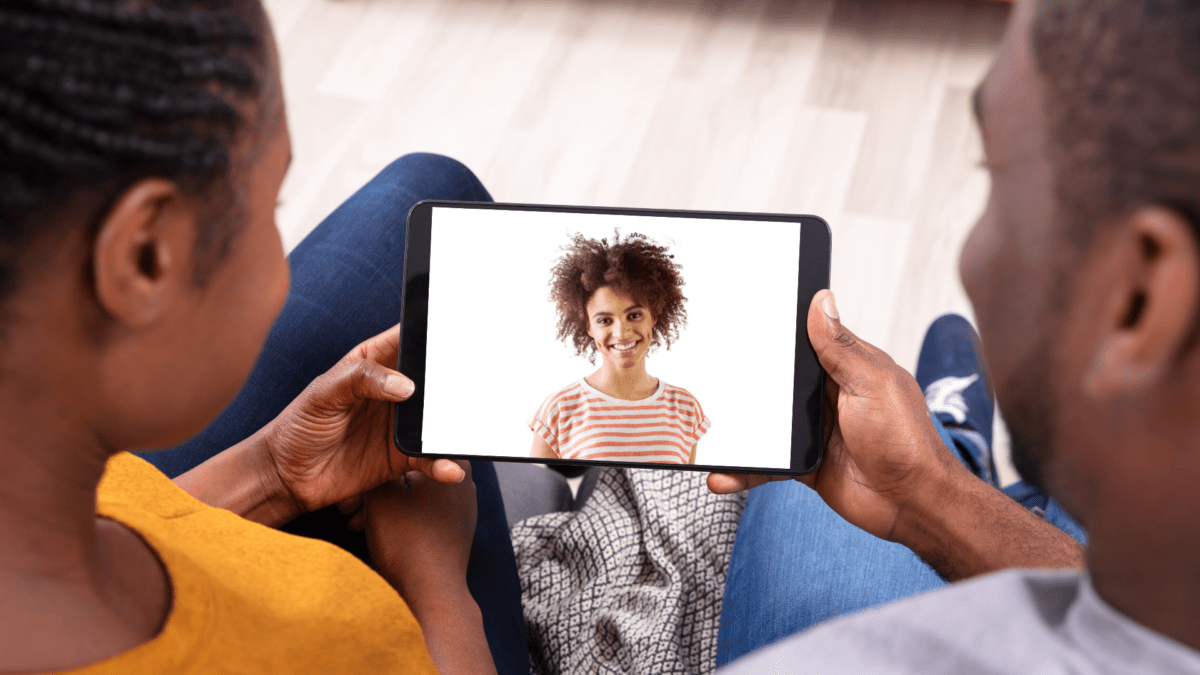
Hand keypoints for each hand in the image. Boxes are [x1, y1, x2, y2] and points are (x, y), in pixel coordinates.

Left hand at [262, 324, 467, 517]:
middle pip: (432, 380)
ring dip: (452, 424)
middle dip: (452, 381)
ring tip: (464, 429)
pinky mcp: (402, 456)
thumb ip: (361, 379)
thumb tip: (405, 385)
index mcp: (373, 363)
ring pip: (437, 419)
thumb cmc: (298, 425)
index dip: (431, 335)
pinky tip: (449, 467)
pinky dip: (441, 462)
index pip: (408, 340)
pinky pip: (429, 457)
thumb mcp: (323, 393)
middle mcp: (393, 391)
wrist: (286, 477)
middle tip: (473, 384)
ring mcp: (399, 424)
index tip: (453, 336)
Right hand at [363, 464, 476, 609]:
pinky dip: (404, 519)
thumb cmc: (409, 545)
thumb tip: (370, 460)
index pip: (402, 452)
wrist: (432, 590)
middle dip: (379, 492)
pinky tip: (385, 534)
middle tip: (355, 511)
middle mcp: (463, 479)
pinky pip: (425, 513)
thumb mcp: (379, 498)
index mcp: (450, 462)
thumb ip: (376, 471)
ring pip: (414, 495)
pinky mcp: (458, 525)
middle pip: (408, 475)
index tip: (359, 488)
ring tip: (363, 525)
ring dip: (387, 508)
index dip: (373, 470)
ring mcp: (463, 504)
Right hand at [708, 290, 962, 541]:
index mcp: (846, 368)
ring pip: (765, 422)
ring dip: (739, 429)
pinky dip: (745, 470)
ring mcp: (814, 430)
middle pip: (776, 382)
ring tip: (704, 430)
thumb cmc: (906, 441)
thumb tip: (822, 301)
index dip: (774, 334)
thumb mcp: (872, 383)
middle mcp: (827, 396)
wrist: (912, 503)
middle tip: (707, 378)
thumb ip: (840, 347)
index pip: (804, 342)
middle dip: (745, 383)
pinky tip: (723, 474)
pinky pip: (768, 462)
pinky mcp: (804, 463)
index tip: (738, 324)